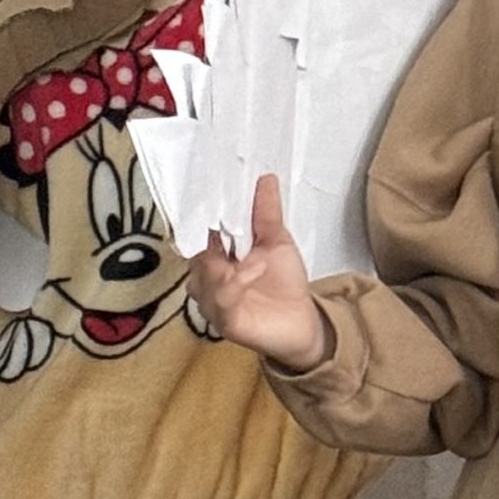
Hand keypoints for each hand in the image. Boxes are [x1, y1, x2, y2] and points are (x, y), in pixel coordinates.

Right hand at [185, 173, 333, 372]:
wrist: (303, 322)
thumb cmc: (284, 281)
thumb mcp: (276, 241)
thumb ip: (266, 212)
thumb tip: (266, 176)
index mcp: (215, 257)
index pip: (198, 232)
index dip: (202, 213)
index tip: (211, 189)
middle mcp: (206, 279)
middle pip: (195, 253)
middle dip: (210, 239)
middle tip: (227, 221)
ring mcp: (212, 301)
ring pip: (202, 277)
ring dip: (224, 264)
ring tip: (255, 257)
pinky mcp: (224, 321)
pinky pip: (220, 299)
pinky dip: (237, 281)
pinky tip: (257, 269)